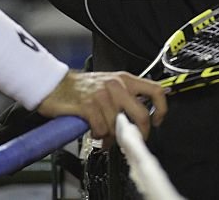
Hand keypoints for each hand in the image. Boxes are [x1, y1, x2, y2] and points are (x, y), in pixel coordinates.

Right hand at [37, 70, 166, 143]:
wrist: (56, 85)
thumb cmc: (82, 88)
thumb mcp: (110, 86)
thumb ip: (127, 98)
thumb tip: (142, 119)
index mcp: (125, 79)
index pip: (156, 90)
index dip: (162, 109)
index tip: (156, 122)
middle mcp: (117, 85)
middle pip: (141, 115)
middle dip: (138, 133)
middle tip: (132, 139)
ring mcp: (102, 95)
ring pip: (119, 126)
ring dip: (111, 135)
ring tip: (104, 133)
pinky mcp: (89, 106)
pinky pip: (102, 129)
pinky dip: (98, 134)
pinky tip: (93, 129)